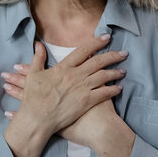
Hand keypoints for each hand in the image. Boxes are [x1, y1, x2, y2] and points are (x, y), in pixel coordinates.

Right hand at [2, 49, 127, 147]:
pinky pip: (103, 93)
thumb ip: (38, 58)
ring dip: (115, 72)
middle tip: (124, 53)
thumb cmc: (33, 98)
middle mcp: (75, 75)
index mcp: (63, 67)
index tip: (106, 37)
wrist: (37, 119)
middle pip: (98, 62)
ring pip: (103, 76)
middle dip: (113, 56)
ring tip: (123, 70)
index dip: (96, 43)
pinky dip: (113, 90)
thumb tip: (38, 44)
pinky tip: (119, 88)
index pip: (83, 51)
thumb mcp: (33, 74)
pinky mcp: (86, 102)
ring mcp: (82, 88)